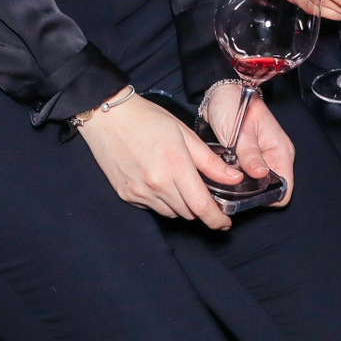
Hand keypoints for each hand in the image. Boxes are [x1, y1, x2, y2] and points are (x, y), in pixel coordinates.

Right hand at [76, 90, 242, 230]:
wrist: (106, 117)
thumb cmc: (147, 119)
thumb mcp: (184, 133)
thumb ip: (210, 161)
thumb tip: (234, 178)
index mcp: (175, 165)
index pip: (201, 206)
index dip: (217, 219)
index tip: (225, 223)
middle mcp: (156, 184)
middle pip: (188, 213)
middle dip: (200, 207)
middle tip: (201, 191)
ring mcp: (139, 192)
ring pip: (171, 213)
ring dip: (181, 205)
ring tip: (177, 182)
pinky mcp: (126, 195)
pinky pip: (152, 207)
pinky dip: (161, 200)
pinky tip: (158, 180)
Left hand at [201, 80, 296, 204]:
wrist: (218, 93)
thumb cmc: (234, 105)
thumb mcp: (241, 131)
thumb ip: (250, 155)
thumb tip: (260, 175)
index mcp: (280, 151)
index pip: (285, 188)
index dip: (270, 198)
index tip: (249, 198)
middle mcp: (273, 158)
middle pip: (269, 190)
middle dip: (252, 193)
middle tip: (231, 188)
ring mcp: (260, 160)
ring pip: (254, 185)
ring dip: (240, 185)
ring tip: (224, 179)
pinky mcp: (246, 160)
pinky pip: (243, 177)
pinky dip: (233, 178)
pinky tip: (222, 174)